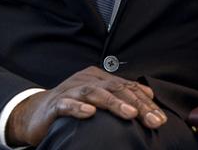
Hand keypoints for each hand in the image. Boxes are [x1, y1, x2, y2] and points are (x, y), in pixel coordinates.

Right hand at [5, 66, 166, 145]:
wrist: (36, 113)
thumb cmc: (71, 107)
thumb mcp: (99, 101)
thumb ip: (121, 96)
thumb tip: (149, 97)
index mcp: (98, 78)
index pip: (126, 87)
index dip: (145, 102)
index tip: (161, 118)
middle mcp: (85, 80)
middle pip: (115, 89)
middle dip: (136, 104)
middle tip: (153, 119)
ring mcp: (70, 91)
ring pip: (94, 93)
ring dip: (113, 103)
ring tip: (130, 114)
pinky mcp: (54, 104)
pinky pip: (67, 104)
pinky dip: (78, 108)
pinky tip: (90, 113)